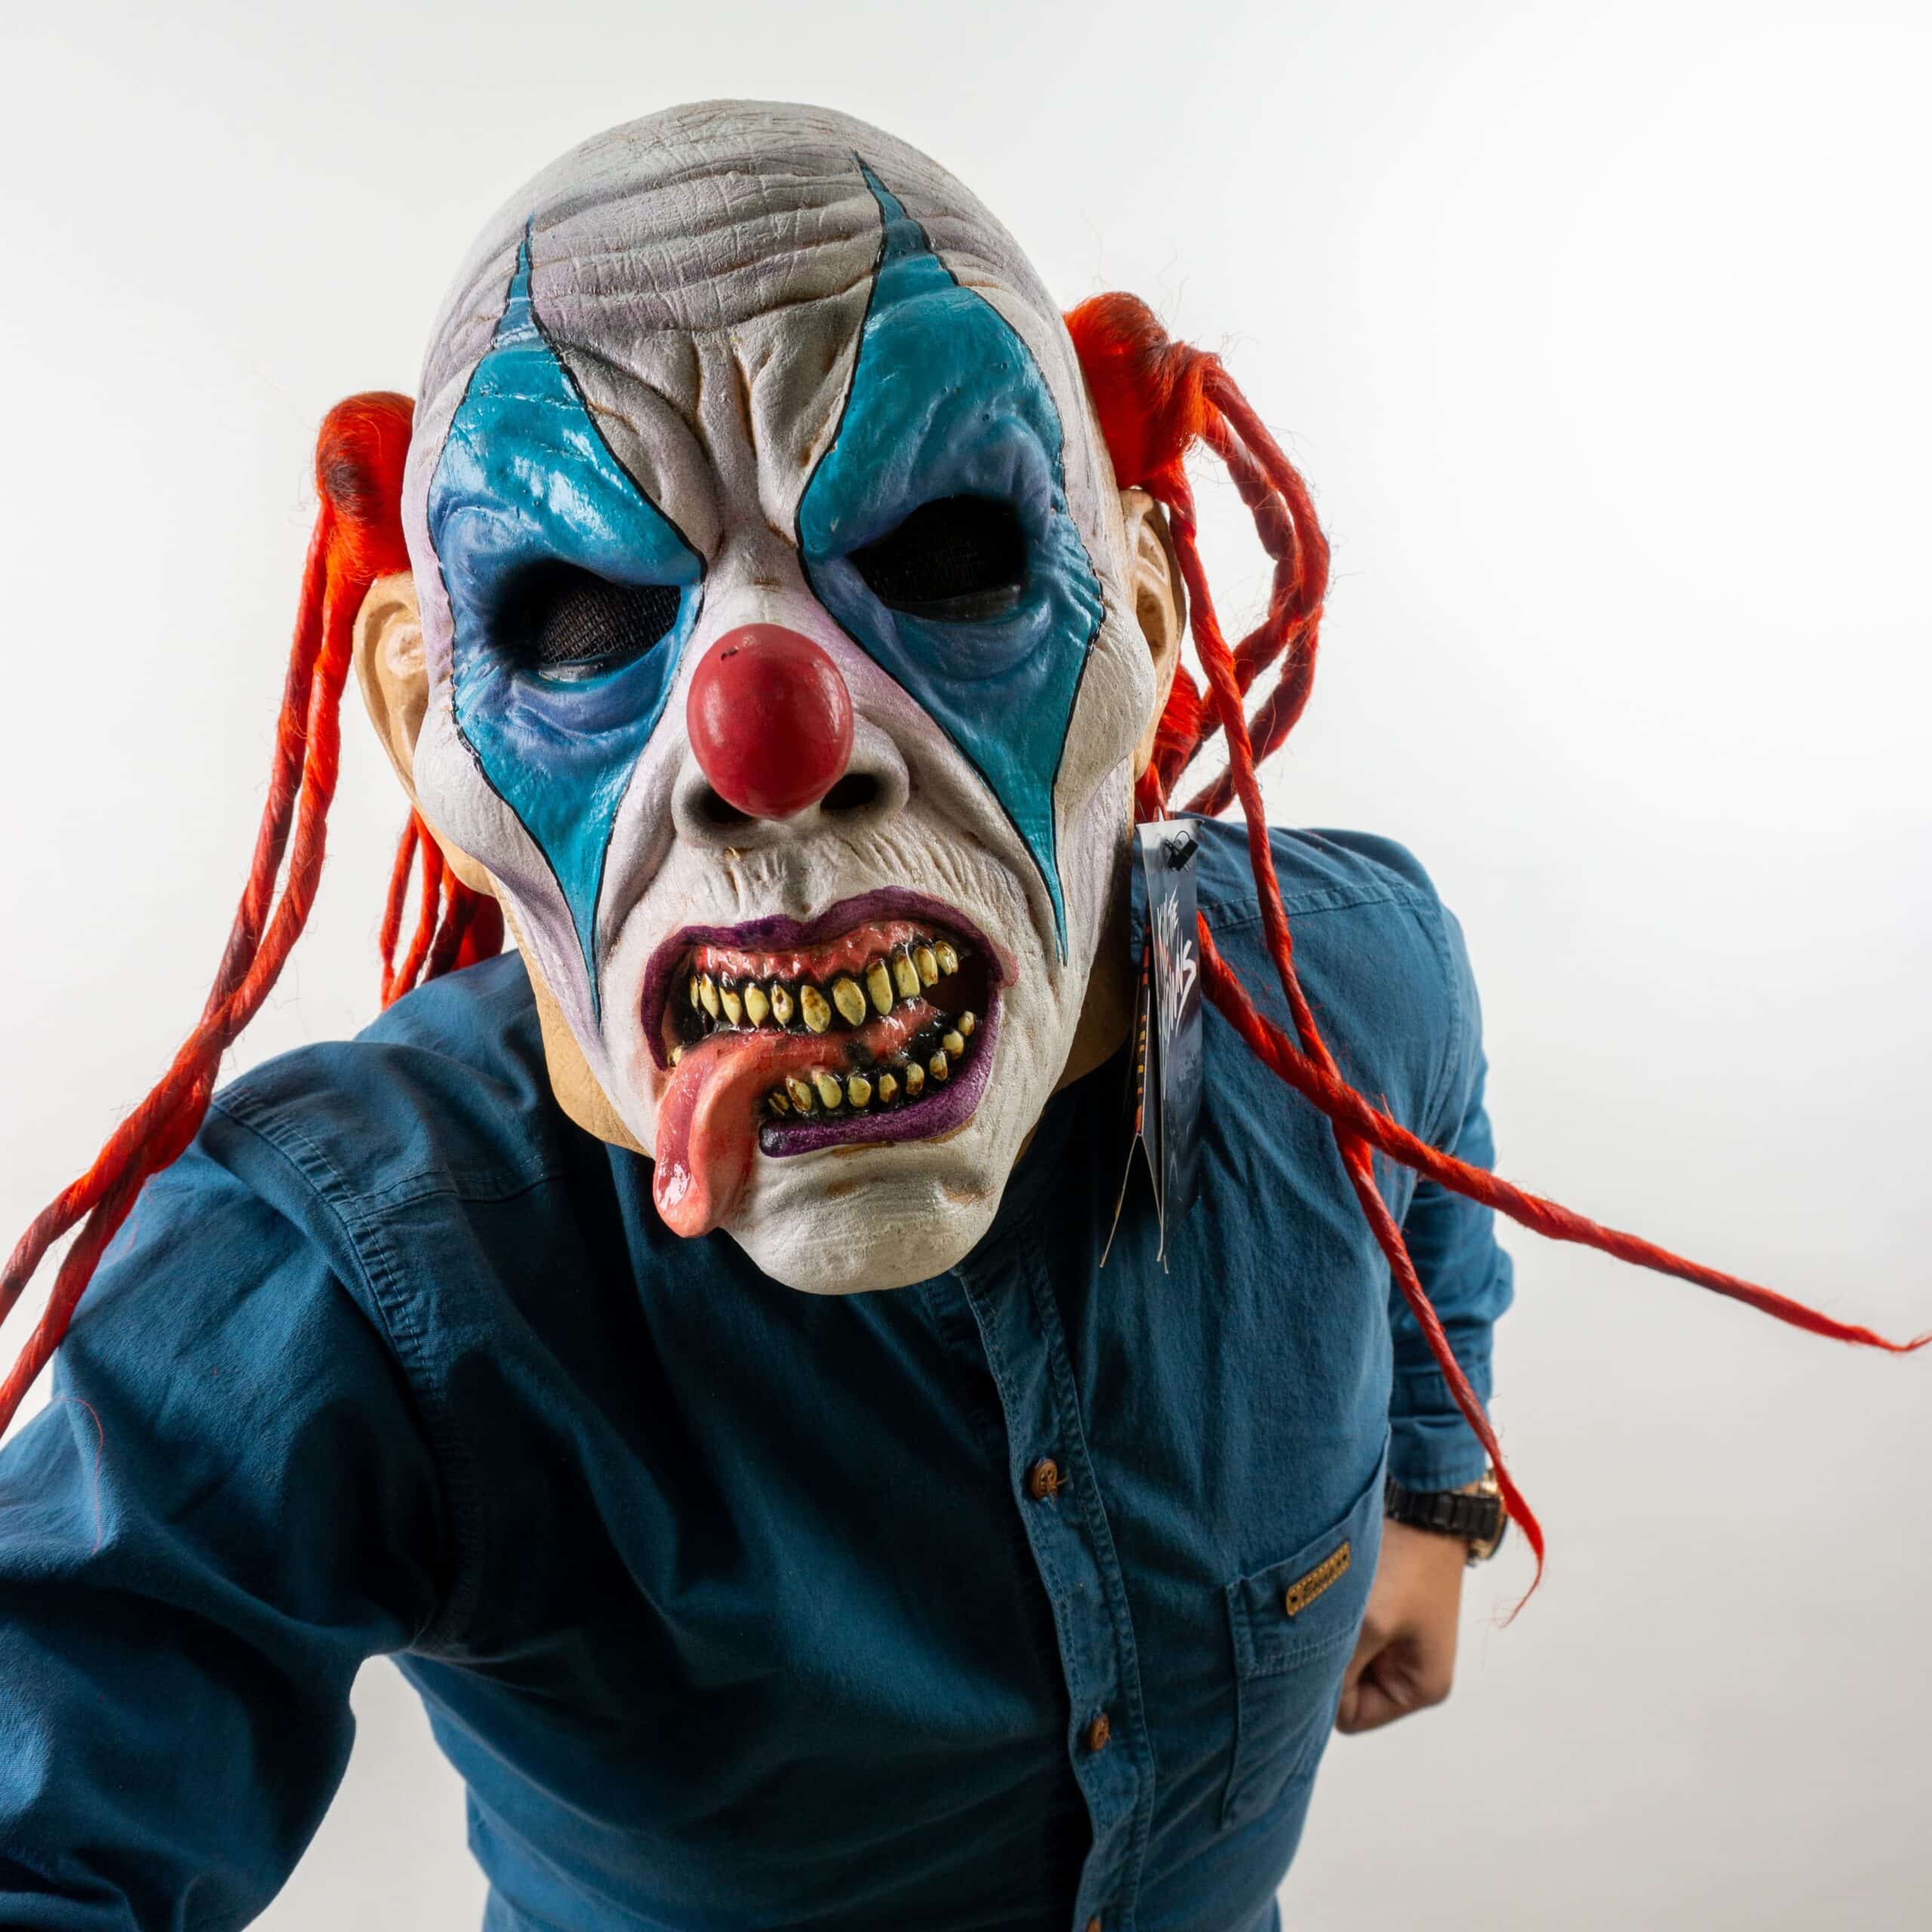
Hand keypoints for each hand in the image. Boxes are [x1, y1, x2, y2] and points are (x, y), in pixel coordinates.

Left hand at [1335, 1519, 1465, 1733]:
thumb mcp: (1369, 1624)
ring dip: (1332, 1637)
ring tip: (1329, 1604)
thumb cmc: (1405, 1566)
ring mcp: (1398, 1646)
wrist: (1425, 1510)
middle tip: (1318, 1625)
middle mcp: (1412, 1674)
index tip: (1320, 1648)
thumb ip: (1338, 1669)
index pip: (1351, 1718)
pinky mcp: (1384, 1619)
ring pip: (1342, 1661)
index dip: (1329, 1692)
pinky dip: (1337, 1620)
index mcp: (1421, 1688)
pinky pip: (1347, 1635)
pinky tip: (1334, 1594)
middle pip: (1346, 1691)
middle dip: (1330, 1662)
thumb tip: (1301, 1700)